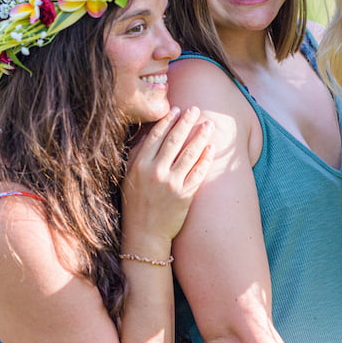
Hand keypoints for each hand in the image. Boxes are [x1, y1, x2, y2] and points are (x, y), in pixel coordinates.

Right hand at [122, 107, 212, 251]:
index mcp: (140, 165)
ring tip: (208, 125)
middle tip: (196, 109)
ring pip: (190, 154)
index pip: (156, 136)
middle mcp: (156, 172)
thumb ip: (138, 154)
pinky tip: (211, 147)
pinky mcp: (185, 195)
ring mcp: (172, 184)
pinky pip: (199, 172)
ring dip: (200, 136)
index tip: (177, 109)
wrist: (145, 234)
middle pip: (174, 140)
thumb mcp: (129, 176)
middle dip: (186, 122)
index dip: (168, 121)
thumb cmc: (136, 203)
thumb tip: (150, 132)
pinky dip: (206, 159)